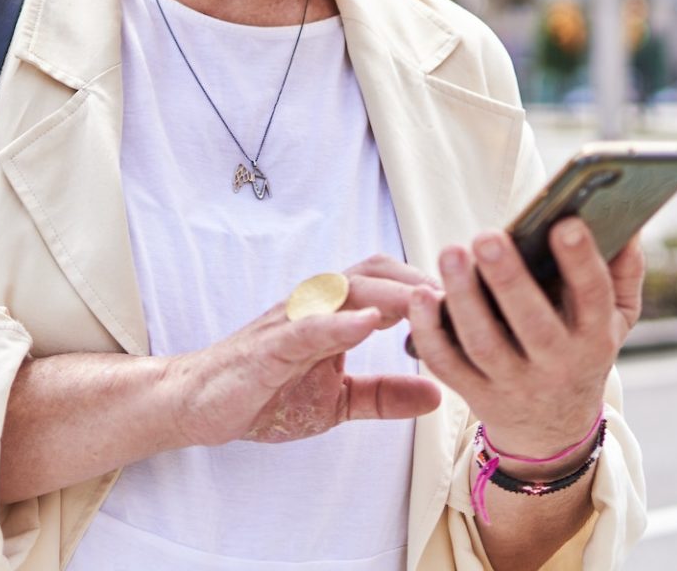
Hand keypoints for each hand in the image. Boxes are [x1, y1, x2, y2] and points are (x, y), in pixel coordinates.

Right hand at [162, 254, 443, 448]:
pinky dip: (339, 322)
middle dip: (423, 279)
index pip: (390, 281)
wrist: (198, 404)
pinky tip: (370, 324)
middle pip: (376, 271)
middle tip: (467, 296)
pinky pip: (306, 326)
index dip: (432, 284)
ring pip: (345, 290)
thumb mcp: (337, 401)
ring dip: (392, 294)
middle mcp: (315, 304)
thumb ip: (384, 394)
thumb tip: (438, 395)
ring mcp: (290, 320)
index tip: (477, 299)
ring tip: (434, 302)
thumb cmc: (264, 393)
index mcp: (334, 313)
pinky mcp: (267, 346)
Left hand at [408, 219, 641, 470]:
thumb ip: (623, 270)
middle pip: (532, 324)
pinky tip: (421, 295)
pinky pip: (448, 364)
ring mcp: (513, 383)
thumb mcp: (617, 319)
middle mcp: (556, 364)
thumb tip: (628, 222)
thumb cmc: (583, 350)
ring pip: (484, 344)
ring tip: (452, 253)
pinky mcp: (476, 394)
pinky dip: (430, 332)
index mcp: (595, 338)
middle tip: (487, 236)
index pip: (594, 298)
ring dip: (463, 298)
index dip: (581, 262)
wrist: (552, 428)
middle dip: (509, 279)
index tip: (564, 223)